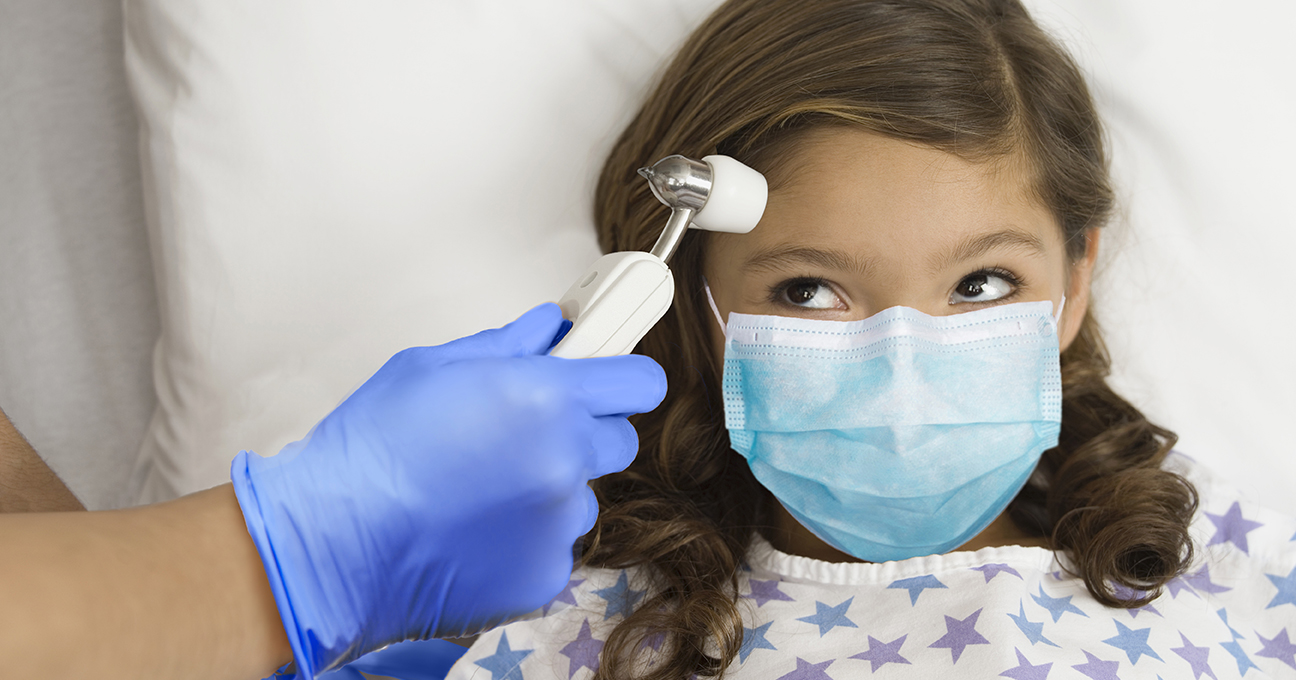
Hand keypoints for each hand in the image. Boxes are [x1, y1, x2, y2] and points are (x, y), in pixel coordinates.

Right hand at [230, 304, 665, 677]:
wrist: (331, 544)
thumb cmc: (369, 450)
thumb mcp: (431, 368)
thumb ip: (507, 344)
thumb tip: (551, 327)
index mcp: (547, 397)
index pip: (640, 383)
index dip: (623, 379)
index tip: (605, 382)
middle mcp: (566, 460)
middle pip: (618, 441)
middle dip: (584, 432)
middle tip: (525, 435)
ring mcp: (559, 524)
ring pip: (580, 497)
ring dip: (548, 490)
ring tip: (480, 493)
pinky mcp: (545, 576)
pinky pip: (554, 546)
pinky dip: (526, 539)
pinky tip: (474, 533)